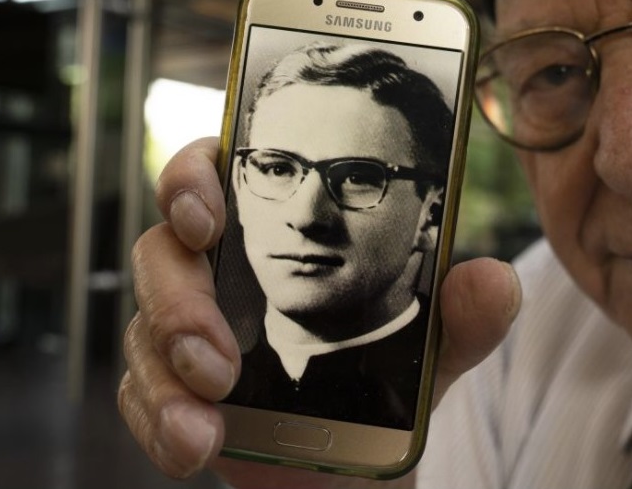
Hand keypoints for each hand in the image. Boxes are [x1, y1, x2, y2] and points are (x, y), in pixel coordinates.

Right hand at [118, 137, 521, 488]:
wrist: (357, 457)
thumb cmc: (387, 377)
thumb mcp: (433, 343)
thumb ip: (464, 313)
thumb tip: (492, 280)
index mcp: (271, 230)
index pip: (212, 175)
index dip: (191, 179)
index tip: (207, 215)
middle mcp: (219, 274)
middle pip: (163, 251)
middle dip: (179, 297)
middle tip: (217, 350)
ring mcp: (188, 332)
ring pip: (143, 325)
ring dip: (169, 366)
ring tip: (214, 404)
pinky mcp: (172, 392)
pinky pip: (138, 394)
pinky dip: (160, 419)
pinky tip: (195, 440)